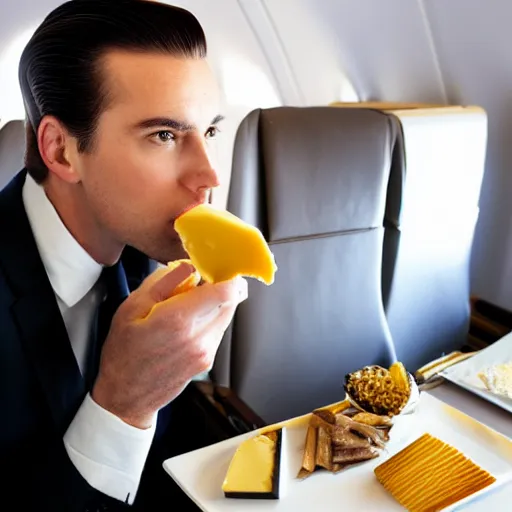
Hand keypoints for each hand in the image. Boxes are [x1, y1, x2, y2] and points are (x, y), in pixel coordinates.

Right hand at [91, 262, 247, 428]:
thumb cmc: (123, 352)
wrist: (126, 397)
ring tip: (187, 304)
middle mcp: (198, 338)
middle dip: (220, 285)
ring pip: (227, 314)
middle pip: (232, 300)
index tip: (219, 266)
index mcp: (178, 320)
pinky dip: (210, 319)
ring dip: (216, 302)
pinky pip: (219, 329)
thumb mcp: (131, 308)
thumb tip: (189, 265)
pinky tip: (187, 323)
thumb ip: (164, 281)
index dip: (228, 275)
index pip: (226, 292)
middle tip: (200, 281)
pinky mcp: (208, 361)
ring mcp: (206, 352)